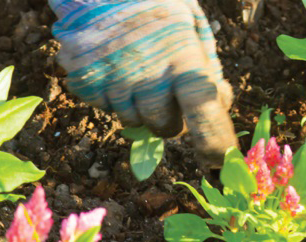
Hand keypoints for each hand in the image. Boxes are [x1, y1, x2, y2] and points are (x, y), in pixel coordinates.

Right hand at [49, 0, 236, 166]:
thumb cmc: (156, 2)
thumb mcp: (193, 24)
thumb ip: (208, 65)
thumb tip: (222, 103)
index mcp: (182, 59)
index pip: (204, 114)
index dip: (214, 143)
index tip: (220, 161)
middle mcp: (146, 75)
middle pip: (166, 128)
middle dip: (172, 121)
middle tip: (168, 94)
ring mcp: (111, 78)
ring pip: (132, 120)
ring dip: (139, 106)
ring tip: (137, 68)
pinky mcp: (82, 77)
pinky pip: (102, 104)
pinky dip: (110, 94)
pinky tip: (114, 63)